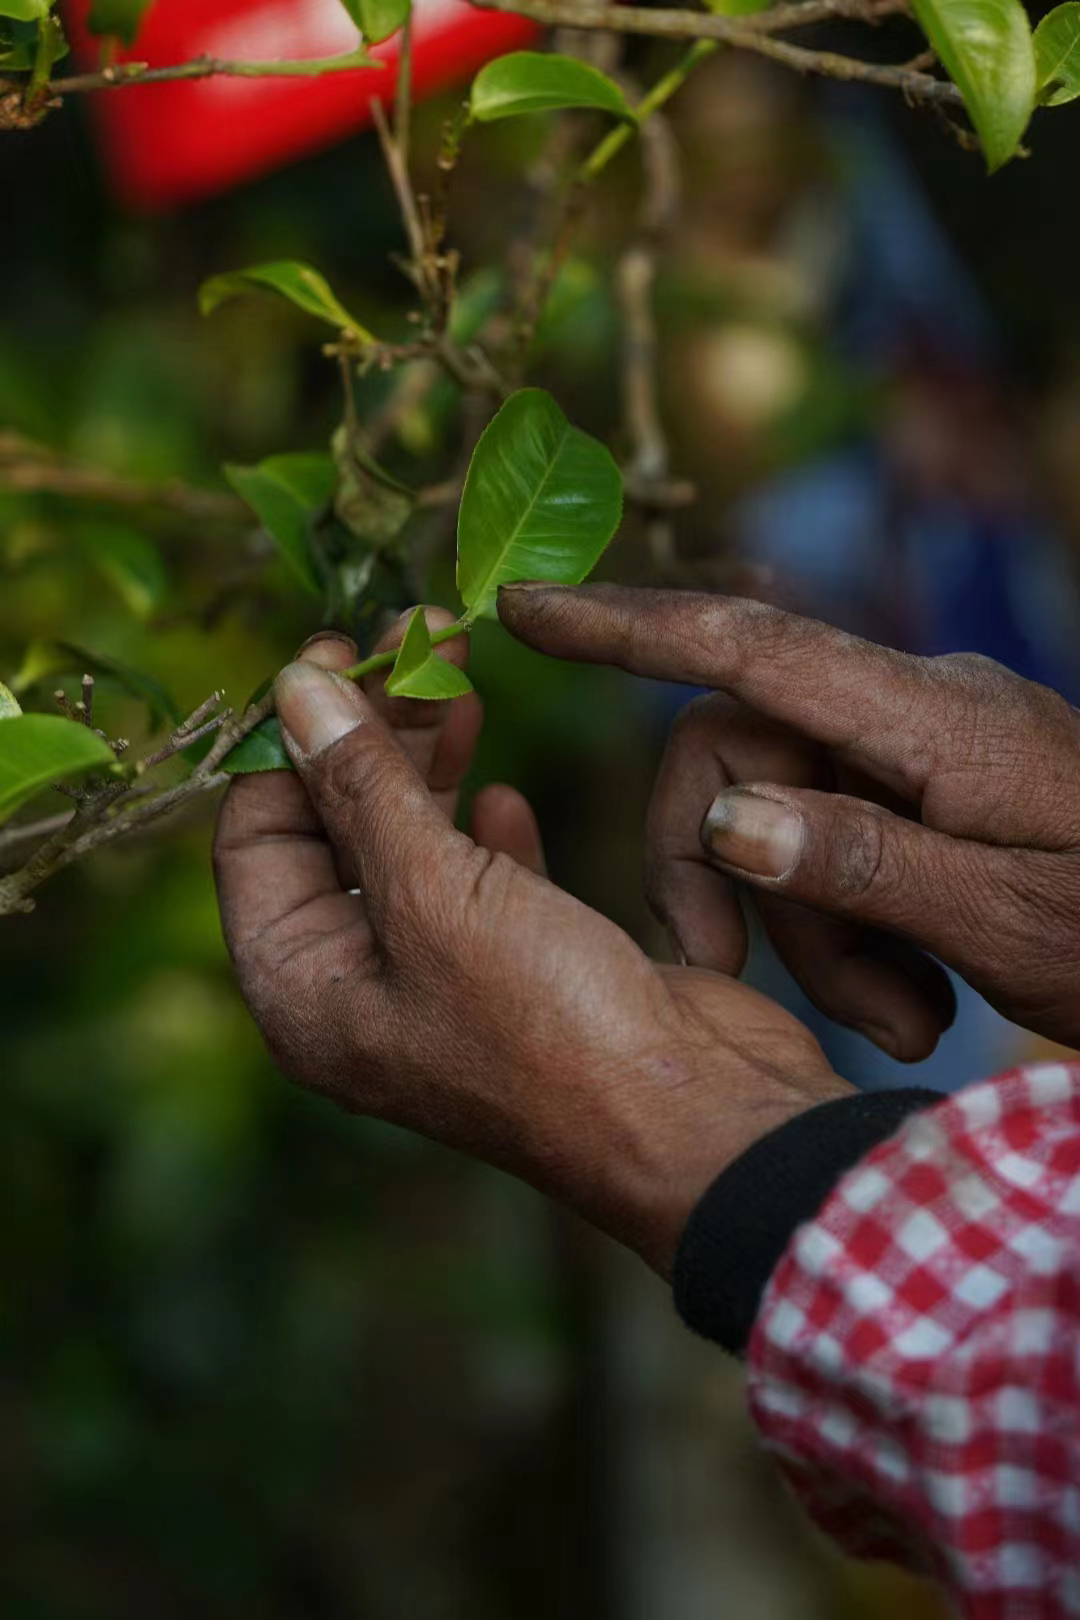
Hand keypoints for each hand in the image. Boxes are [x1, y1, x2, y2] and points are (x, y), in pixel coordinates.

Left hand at [213, 610, 845, 1276]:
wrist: (696, 1116)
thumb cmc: (549, 1023)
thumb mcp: (436, 891)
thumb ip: (362, 786)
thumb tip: (295, 691)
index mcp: (304, 991)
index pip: (253, 839)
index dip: (287, 739)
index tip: (334, 650)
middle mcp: (359, 990)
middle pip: (332, 830)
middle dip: (369, 731)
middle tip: (415, 636)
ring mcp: (441, 980)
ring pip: (409, 843)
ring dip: (428, 761)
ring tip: (460, 677)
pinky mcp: (520, 968)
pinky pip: (477, 882)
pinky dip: (483, 830)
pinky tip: (502, 791)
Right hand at [498, 583, 1079, 1055]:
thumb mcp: (1009, 920)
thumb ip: (862, 865)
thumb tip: (726, 820)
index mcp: (935, 721)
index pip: (750, 649)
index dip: (626, 626)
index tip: (522, 608)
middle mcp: (916, 715)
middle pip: (740, 755)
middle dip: (732, 879)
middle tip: (745, 987)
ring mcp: (923, 756)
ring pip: (780, 819)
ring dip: (811, 937)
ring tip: (903, 1026)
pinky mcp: (931, 799)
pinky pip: (835, 846)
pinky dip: (848, 934)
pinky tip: (919, 1003)